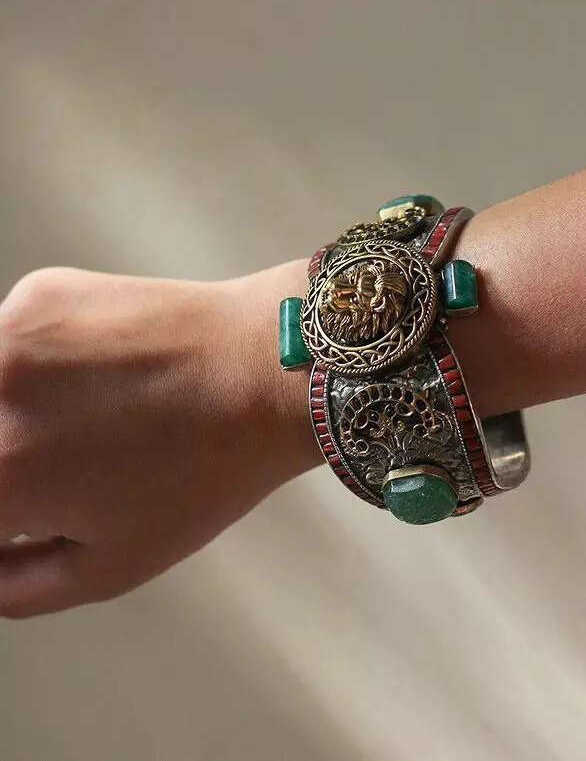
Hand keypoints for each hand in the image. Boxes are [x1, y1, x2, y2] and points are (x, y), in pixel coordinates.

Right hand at [0, 263, 311, 616]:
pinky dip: (32, 369)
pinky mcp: (39, 293)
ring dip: (9, 415)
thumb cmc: (202, 474)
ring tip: (80, 422)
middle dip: (8, 468)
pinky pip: (8, 344)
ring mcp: (11, 332)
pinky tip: (93, 377)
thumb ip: (12, 587)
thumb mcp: (108, 566)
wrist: (264, 369)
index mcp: (0, 475)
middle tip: (53, 470)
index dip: (6, 519)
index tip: (30, 513)